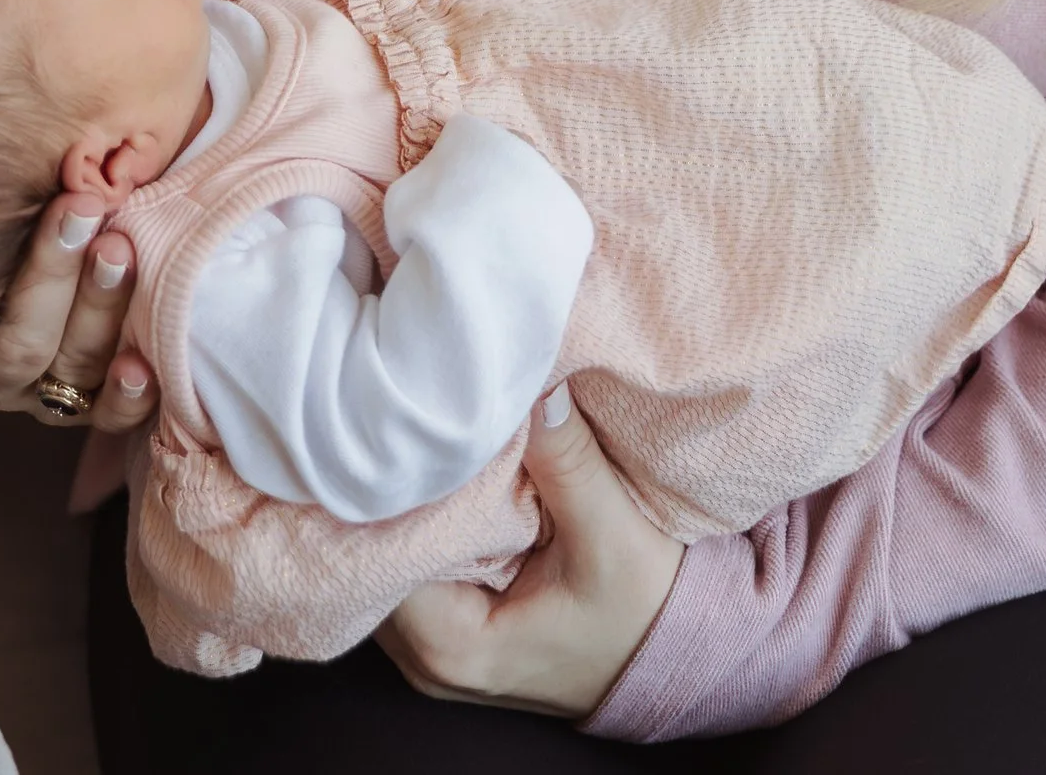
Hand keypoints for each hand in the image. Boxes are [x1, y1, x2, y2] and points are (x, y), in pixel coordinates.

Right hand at [0, 193, 159, 435]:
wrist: (89, 213)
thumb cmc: (25, 192)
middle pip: (9, 350)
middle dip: (45, 279)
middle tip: (76, 210)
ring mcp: (42, 389)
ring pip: (64, 370)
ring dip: (95, 308)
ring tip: (117, 248)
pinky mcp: (93, 400)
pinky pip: (109, 411)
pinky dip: (125, 392)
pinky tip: (140, 364)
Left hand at [377, 387, 680, 717]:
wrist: (669, 659)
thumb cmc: (643, 614)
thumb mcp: (612, 535)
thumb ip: (568, 461)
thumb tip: (536, 387)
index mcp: (452, 647)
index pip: (383, 551)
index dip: (396, 484)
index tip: (412, 420)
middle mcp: (426, 659)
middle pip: (376, 554)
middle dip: (399, 486)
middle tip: (416, 412)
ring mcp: (433, 650)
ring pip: (391, 559)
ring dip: (414, 503)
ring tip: (434, 437)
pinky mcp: (449, 632)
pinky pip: (415, 567)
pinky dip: (430, 523)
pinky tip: (451, 479)